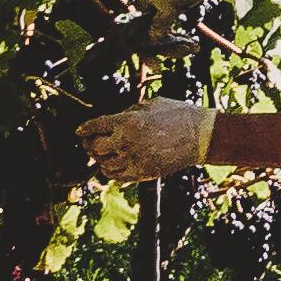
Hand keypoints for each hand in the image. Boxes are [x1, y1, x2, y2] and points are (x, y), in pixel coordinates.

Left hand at [78, 98, 212, 181]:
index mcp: (127, 121)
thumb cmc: (178, 114)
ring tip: (102, 155)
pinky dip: (112, 172)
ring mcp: (135, 160)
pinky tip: (114, 166)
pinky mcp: (143, 173)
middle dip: (89, 146)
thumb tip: (116, 118)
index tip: (79, 132)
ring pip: (104, 165)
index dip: (84, 129)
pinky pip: (118, 177)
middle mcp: (126, 142)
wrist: (201, 135)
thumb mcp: (151, 104)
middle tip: (89, 144)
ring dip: (101, 160)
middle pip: (95, 148)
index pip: (94, 126)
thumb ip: (130, 110)